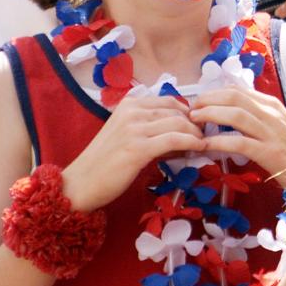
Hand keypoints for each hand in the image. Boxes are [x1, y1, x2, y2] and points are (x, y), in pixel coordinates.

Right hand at [63, 96, 205, 211]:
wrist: (80, 183)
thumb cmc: (105, 162)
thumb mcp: (128, 135)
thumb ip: (150, 127)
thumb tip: (183, 129)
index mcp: (129, 104)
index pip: (169, 101)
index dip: (188, 113)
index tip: (197, 125)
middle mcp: (132, 111)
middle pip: (177, 111)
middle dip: (195, 123)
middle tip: (205, 136)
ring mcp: (134, 128)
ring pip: (179, 123)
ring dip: (196, 134)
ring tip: (203, 143)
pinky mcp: (138, 148)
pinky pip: (175, 139)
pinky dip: (192, 142)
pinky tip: (199, 148)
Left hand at [189, 85, 285, 186]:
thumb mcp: (279, 127)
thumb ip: (258, 118)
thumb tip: (231, 113)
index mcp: (273, 106)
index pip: (239, 91)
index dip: (214, 93)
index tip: (199, 101)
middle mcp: (272, 114)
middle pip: (234, 98)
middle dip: (208, 100)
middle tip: (190, 109)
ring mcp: (271, 133)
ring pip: (236, 115)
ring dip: (210, 115)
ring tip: (193, 121)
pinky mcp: (270, 153)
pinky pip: (239, 143)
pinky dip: (219, 141)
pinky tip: (205, 144)